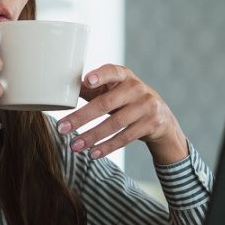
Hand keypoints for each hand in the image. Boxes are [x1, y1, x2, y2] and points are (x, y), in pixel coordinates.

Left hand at [56, 64, 187, 164]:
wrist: (161, 118)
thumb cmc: (127, 100)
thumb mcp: (114, 91)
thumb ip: (92, 89)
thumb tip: (62, 91)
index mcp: (124, 76)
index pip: (112, 71)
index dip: (100, 76)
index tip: (87, 81)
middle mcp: (137, 88)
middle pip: (106, 103)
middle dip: (82, 117)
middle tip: (62, 128)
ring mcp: (146, 106)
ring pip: (115, 123)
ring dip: (92, 136)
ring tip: (74, 145)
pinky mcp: (151, 124)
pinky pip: (125, 137)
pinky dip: (107, 147)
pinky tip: (93, 153)